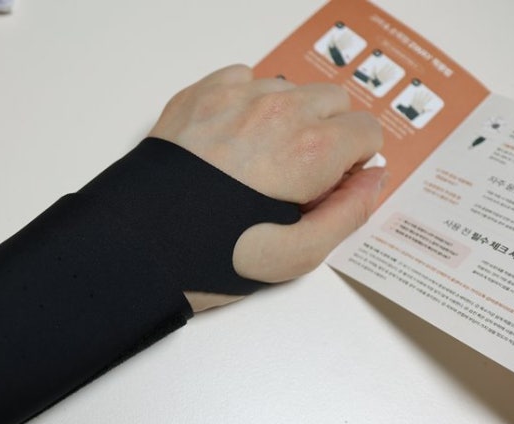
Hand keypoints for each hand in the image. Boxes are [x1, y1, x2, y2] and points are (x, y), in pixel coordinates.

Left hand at [149, 65, 384, 310]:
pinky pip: (245, 77)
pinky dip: (249, 101)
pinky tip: (232, 139)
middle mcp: (278, 110)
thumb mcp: (296, 257)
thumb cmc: (213, 255)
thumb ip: (349, 213)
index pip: (367, 132)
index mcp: (310, 150)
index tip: (327, 185)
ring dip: (290, 116)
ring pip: (291, 87)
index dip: (353, 163)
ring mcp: (236, 96)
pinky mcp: (200, 93)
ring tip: (260, 158)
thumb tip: (375, 177)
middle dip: (330, 133)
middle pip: (334, 102)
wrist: (138, 243)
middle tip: (296, 174)